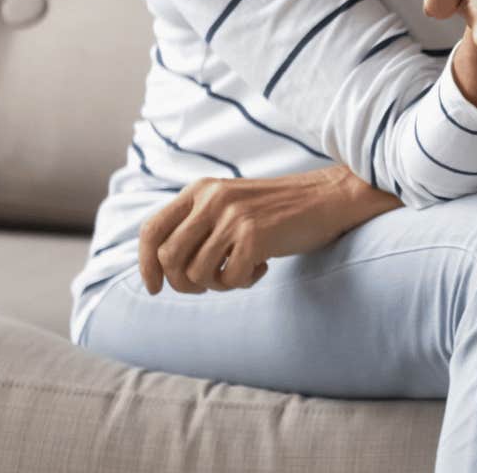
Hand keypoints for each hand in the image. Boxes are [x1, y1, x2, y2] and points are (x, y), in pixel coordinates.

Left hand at [137, 166, 396, 294]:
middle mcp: (212, 199)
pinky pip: (229, 279)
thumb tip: (162, 267)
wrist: (330, 198)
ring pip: (197, 274)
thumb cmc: (280, 209)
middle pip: (169, 258)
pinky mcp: (255, 235)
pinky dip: (243, 282)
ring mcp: (233, 216)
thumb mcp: (231, 203)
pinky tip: (262, 267)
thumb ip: (199, 223)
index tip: (154, 288)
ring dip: (217, 284)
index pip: (152, 230)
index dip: (145, 264)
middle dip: (183, 283)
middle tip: (208, 285)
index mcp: (201, 190)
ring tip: (239, 271)